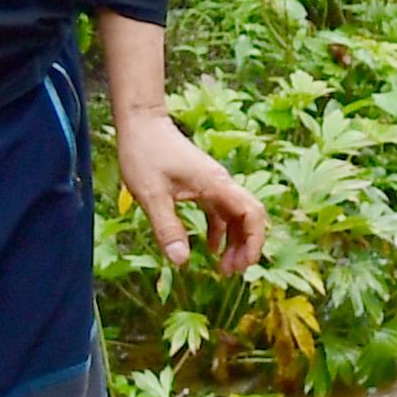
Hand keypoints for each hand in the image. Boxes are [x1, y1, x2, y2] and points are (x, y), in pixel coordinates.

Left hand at [112, 104, 266, 276]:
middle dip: (247, 245)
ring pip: (235, 215)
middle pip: (249, 216)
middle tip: (231, 273)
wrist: (142, 124)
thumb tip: (181, 261)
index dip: (254, 240)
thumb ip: (167, 227)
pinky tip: (208, 248)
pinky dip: (219, 231)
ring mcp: (212, 183)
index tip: (245, 264)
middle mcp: (220, 183)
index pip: (251, 213)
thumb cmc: (145, 154)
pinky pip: (220, 211)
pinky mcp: (201, 184)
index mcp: (215, 184)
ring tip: (222, 268)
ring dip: (234, 240)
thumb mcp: (151, 195)